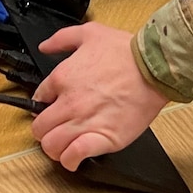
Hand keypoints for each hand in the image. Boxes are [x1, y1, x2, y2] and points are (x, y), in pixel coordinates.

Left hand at [31, 22, 169, 172]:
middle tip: (54, 128)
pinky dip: (70, 160)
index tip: (51, 107)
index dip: (43, 103)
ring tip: (63, 145)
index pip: (38, 98)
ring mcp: (85, 123)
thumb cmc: (126, 52)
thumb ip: (62, 39)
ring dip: (54, 148)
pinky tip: (74, 157)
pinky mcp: (103, 139)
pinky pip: (74, 156)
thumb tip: (45, 47)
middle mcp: (69, 103)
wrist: (153, 68)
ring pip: (51, 146)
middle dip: (44, 129)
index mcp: (62, 78)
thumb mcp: (89, 32)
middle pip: (39, 127)